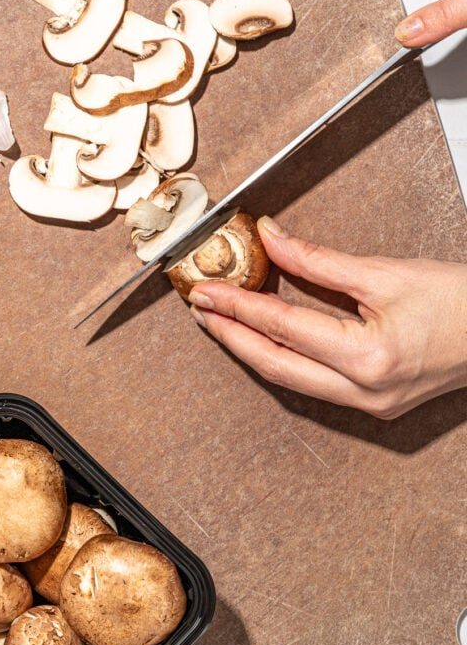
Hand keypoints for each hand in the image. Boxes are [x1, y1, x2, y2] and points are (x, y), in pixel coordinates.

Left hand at [188, 217, 466, 418]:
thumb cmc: (461, 302)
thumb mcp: (385, 272)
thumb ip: (318, 260)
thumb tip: (271, 238)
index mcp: (368, 358)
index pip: (283, 328)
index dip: (239, 306)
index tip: (207, 290)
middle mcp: (364, 391)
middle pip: (276, 366)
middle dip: (233, 337)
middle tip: (203, 311)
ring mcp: (369, 405)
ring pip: (291, 381)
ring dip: (254, 351)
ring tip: (224, 324)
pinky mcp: (375, 406)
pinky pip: (314, 386)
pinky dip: (285, 362)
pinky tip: (267, 343)